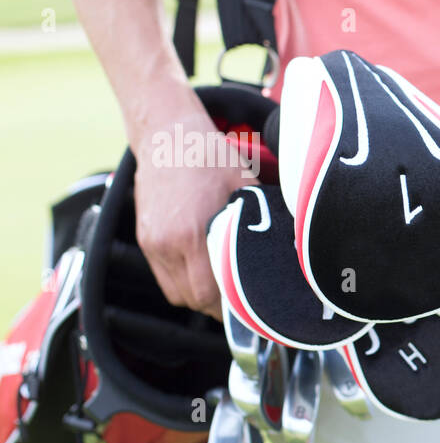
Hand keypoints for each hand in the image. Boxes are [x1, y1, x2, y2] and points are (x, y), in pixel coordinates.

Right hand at [133, 111, 250, 318]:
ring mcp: (151, 243)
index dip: (229, 307)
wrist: (167, 135)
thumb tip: (291, 247)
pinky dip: (183, 281)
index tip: (249, 306)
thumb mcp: (245, 186)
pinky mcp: (144, 239)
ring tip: (223, 285)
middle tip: (241, 298)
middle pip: (192, 300)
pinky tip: (202, 269)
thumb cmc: (210, 157)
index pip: (208, 295)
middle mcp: (166, 244)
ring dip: (199, 295)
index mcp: (191, 234)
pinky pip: (164, 276)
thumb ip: (261, 221)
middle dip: (217, 306)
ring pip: (176, 293)